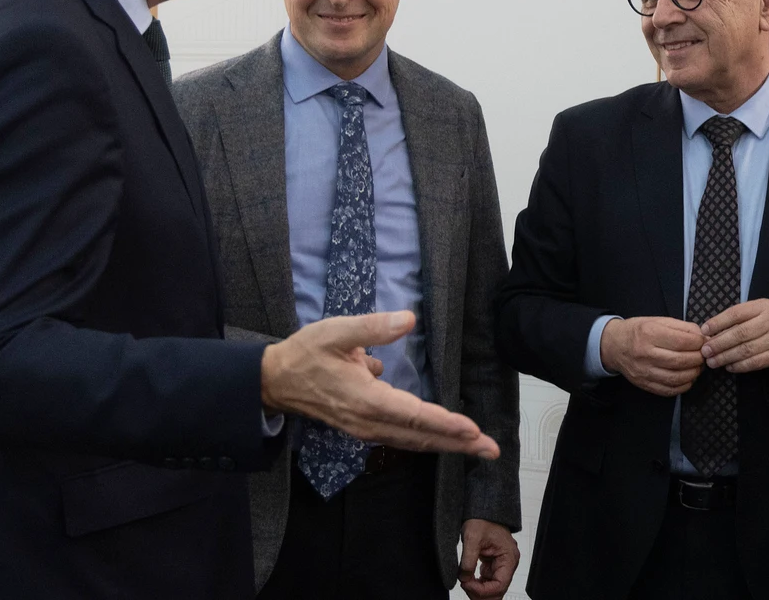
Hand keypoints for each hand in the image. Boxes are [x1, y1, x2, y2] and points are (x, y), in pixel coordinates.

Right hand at [261, 311, 497, 457]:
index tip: (472, 430)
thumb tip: (408, 319)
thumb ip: (373, 327)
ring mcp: (366, 430)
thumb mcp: (336, 332)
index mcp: (366, 399)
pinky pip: (403, 439)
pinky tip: (447, 441)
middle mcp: (369, 422)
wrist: (276, 381)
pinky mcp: (365, 429)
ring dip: (447, 445)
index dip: (444, 423)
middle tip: (492, 450)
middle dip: (458, 443)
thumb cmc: (307, 353)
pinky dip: (428, 441)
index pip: (413, 414)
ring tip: (479, 448)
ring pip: (413, 441)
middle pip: (420, 436)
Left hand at [458, 518, 519, 599]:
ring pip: (493, 589)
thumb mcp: (472, 538)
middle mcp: (508, 563)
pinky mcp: (493, 565)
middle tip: (465, 586)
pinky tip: (468, 581)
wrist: (482, 512)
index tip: (466, 584)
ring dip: (479, 591)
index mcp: (509, 557)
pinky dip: (478, 585)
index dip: (482, 589)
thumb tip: (464, 578)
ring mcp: (501, 565)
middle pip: (498, 590)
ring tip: (465, 584)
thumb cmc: (482, 520)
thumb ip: (468, 560)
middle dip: (481, 593)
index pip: (499, 584)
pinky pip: (488, 582)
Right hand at [600, 316, 705, 396]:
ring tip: (697, 366)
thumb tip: (703, 337)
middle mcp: (646, 353)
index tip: (703, 342)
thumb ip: (683, 328)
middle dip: (698, 359)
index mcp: (650, 333)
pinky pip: (669, 390)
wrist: (614, 346)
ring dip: (693, 373)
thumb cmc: (639, 331)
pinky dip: (683, 386)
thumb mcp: (659, 321)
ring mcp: (644, 371)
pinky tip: (688, 378)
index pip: (682, 341)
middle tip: (703, 355)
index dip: (698, 343)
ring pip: (676, 378)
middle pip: (680, 361)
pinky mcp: (644, 384)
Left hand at [700, 298, 768, 371]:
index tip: (704, 331)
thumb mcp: (758, 313)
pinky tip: (729, 367)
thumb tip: (710, 332)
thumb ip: (738, 319)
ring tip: (713, 362)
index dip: (718, 322)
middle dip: (719, 343)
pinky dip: (740, 366)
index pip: (736, 313)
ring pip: (746, 350)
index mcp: (763, 306)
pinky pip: (756, 362)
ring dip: (726, 357)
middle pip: (740, 333)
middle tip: (705, 351)